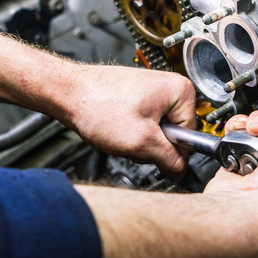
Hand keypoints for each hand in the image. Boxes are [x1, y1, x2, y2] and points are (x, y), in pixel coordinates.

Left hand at [63, 64, 195, 176]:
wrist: (67, 93)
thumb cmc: (98, 105)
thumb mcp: (141, 142)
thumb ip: (170, 160)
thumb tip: (182, 171)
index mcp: (181, 91)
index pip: (190, 136)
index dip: (170, 149)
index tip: (149, 146)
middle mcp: (171, 87)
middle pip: (174, 135)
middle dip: (152, 145)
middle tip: (130, 138)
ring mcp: (155, 92)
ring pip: (158, 133)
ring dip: (140, 141)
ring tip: (120, 130)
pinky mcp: (141, 98)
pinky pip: (145, 126)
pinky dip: (132, 133)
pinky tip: (117, 127)